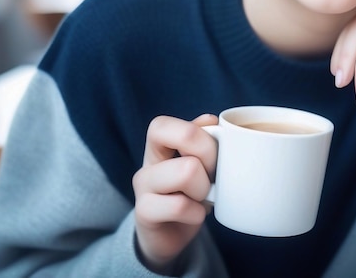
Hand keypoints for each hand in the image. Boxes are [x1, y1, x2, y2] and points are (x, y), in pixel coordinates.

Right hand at [132, 114, 217, 272]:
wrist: (170, 236)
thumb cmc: (189, 192)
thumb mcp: (199, 161)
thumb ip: (203, 137)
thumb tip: (210, 119)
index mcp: (160, 143)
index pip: (168, 122)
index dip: (201, 134)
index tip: (212, 154)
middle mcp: (148, 161)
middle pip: (188, 136)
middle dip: (211, 157)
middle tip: (211, 177)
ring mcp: (143, 187)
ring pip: (187, 170)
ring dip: (204, 188)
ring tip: (201, 197)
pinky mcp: (144, 213)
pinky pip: (180, 206)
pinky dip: (197, 213)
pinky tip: (195, 215)